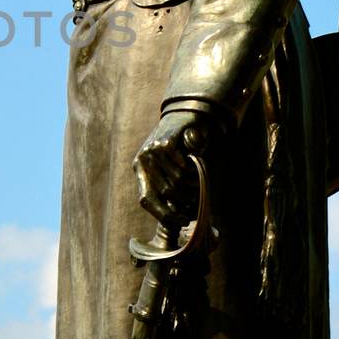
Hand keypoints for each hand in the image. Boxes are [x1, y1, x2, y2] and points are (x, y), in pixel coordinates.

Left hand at [133, 110, 208, 224]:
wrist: (183, 116)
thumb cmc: (177, 148)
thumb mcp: (167, 167)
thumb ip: (168, 186)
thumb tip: (178, 217)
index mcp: (139, 170)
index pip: (146, 200)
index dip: (163, 215)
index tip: (182, 222)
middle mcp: (142, 161)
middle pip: (166, 193)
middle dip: (185, 199)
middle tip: (197, 198)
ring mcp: (153, 151)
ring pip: (177, 181)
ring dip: (193, 184)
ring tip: (198, 179)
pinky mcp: (166, 142)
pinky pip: (183, 167)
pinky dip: (193, 169)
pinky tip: (195, 163)